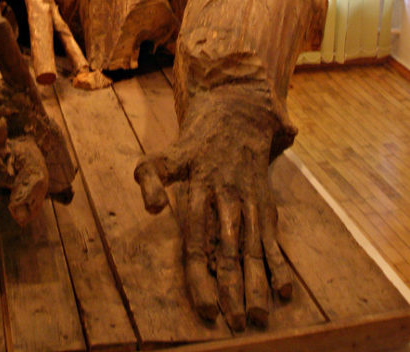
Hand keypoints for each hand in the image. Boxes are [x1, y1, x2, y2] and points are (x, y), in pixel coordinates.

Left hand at [134, 86, 291, 329]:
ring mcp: (249, 200)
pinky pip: (273, 236)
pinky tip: (286, 291)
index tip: (205, 308)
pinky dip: (280, 263)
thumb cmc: (194, 144)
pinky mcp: (265, 203)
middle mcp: (227, 196)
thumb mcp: (165, 155)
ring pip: (254, 247)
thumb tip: (152, 210)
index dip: (199, 275)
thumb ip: (149, 178)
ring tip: (261, 316)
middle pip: (228, 248)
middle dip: (233, 287)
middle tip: (238, 322)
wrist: (236, 113)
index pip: (196, 239)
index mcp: (200, 187)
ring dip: (258, 283)